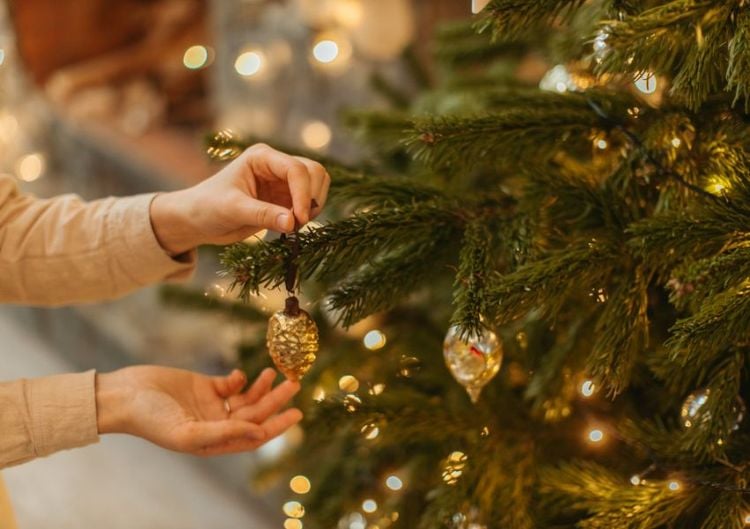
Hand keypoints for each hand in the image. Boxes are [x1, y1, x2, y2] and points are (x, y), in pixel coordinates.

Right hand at [96, 366, 301, 455]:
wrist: (123, 395)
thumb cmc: (151, 419)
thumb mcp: (188, 432)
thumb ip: (225, 433)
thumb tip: (259, 434)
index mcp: (213, 442)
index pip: (254, 436)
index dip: (276, 427)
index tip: (296, 414)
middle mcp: (216, 425)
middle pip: (254, 414)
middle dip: (275, 401)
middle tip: (294, 384)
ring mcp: (211, 405)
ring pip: (246, 398)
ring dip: (261, 387)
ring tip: (273, 373)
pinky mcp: (204, 386)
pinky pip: (230, 384)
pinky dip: (239, 379)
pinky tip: (238, 375)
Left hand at [150, 143, 330, 253]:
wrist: (199, 220)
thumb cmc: (208, 208)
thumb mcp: (233, 210)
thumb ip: (263, 215)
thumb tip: (293, 222)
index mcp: (262, 158)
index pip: (296, 168)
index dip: (303, 193)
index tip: (300, 219)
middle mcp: (276, 165)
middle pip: (313, 171)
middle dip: (312, 197)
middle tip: (299, 223)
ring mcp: (283, 181)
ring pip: (317, 184)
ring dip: (313, 205)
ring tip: (295, 225)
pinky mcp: (286, 197)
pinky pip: (310, 201)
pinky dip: (308, 213)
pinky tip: (292, 226)